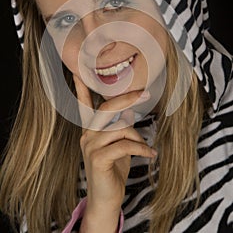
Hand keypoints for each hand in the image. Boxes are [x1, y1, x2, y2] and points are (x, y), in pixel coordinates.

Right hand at [73, 75, 155, 231]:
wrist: (107, 198)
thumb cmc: (113, 170)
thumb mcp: (118, 145)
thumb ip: (120, 128)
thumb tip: (129, 112)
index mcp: (91, 130)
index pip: (84, 105)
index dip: (81, 88)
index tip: (77, 71)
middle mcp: (87, 135)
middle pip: (107, 108)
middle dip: (127, 98)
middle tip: (146, 93)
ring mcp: (91, 146)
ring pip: (121, 128)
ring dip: (138, 138)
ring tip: (146, 148)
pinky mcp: (98, 158)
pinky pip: (125, 145)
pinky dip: (141, 149)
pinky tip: (150, 155)